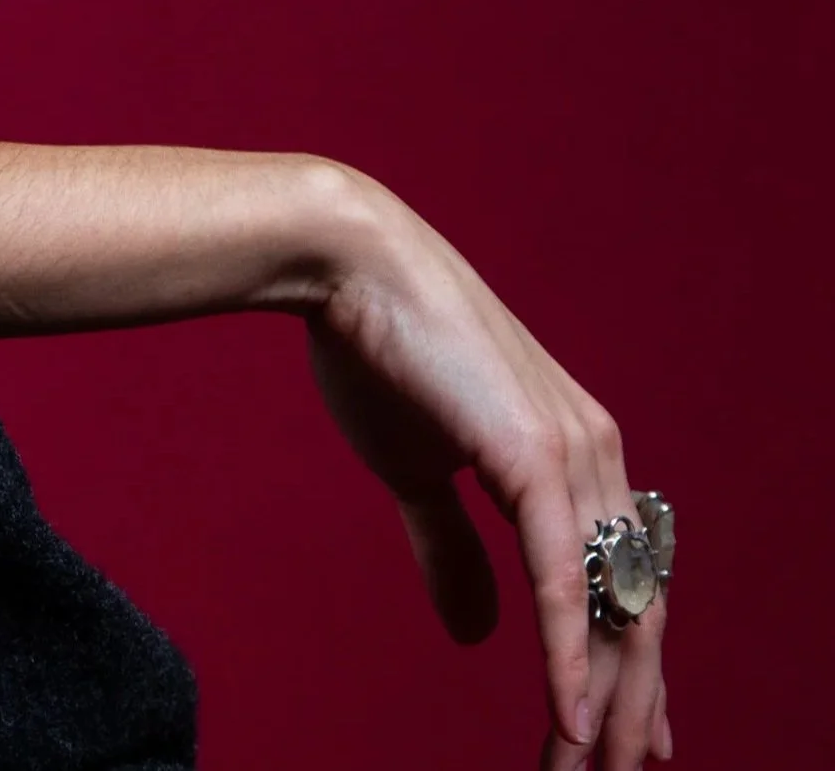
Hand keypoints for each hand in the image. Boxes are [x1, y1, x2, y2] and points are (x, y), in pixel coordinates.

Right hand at [309, 188, 669, 766]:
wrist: (344, 261)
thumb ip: (453, 548)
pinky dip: (574, 659)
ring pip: (614, 610)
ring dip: (607, 705)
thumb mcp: (415, 468)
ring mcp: (573, 454)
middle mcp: (596, 455)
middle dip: (631, 709)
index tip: (630, 742)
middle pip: (639, 610)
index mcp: (575, 452)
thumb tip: (479, 634)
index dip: (632, 669)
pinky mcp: (535, 457)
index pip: (624, 584)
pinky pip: (568, 582)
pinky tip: (571, 719)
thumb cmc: (373, 348)